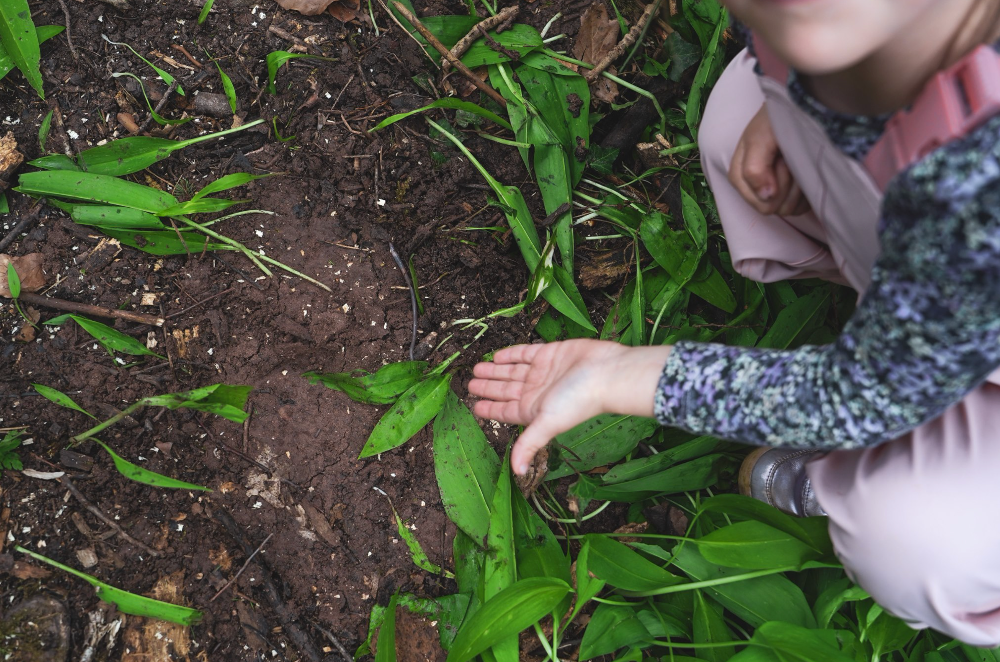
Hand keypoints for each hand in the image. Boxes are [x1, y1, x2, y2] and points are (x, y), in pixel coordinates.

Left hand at [469, 340, 671, 474]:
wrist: (606, 373)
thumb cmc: (579, 402)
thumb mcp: (548, 424)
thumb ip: (529, 444)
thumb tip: (517, 473)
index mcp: (533, 410)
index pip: (505, 411)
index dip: (489, 409)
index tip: (474, 406)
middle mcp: (536, 392)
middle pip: (505, 390)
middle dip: (488, 387)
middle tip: (470, 383)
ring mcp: (542, 372)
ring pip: (511, 371)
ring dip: (495, 370)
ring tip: (477, 368)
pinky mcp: (550, 353)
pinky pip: (525, 353)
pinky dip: (510, 354)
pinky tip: (497, 355)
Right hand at [729, 104, 811, 216]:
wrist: (798, 107)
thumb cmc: (775, 118)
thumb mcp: (759, 137)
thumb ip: (754, 169)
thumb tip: (766, 197)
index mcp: (740, 177)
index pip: (761, 204)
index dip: (776, 187)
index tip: (781, 161)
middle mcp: (754, 188)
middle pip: (774, 208)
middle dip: (787, 184)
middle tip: (790, 158)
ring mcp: (773, 192)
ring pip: (788, 209)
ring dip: (799, 185)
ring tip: (798, 160)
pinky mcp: (790, 193)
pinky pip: (800, 208)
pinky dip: (807, 190)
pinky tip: (805, 169)